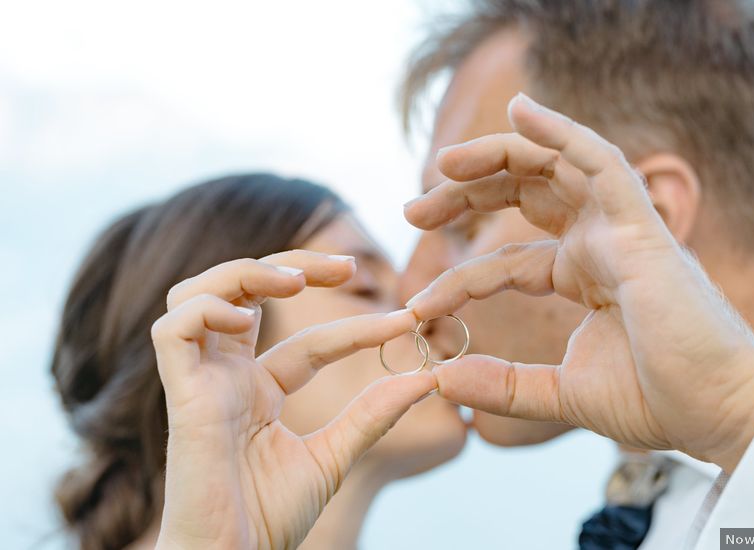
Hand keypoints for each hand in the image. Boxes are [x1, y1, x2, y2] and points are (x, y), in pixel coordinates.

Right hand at [151, 251, 434, 548]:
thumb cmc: (268, 520)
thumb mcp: (334, 457)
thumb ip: (373, 415)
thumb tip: (429, 377)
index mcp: (258, 392)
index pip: (310, 341)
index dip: (356, 327)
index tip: (406, 320)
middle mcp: (226, 377)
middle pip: (242, 291)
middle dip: (292, 265)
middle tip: (348, 266)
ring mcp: (200, 382)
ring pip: (195, 293)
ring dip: (244, 273)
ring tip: (294, 281)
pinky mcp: (180, 396)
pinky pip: (171, 330)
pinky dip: (207, 310)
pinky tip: (246, 321)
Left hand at [404, 94, 753, 471]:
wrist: (721, 413)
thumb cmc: (659, 399)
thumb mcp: (562, 392)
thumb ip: (504, 385)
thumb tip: (443, 380)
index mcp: (586, 277)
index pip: (509, 260)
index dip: (460, 277)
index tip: (417, 307)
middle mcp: (601, 244)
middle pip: (524, 196)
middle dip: (467, 194)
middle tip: (414, 207)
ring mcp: (622, 229)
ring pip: (553, 169)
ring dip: (498, 156)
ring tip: (444, 163)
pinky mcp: (641, 226)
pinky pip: (600, 162)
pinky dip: (562, 132)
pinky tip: (521, 109)